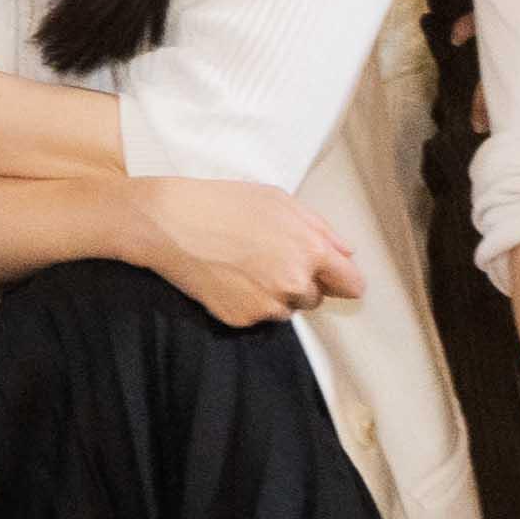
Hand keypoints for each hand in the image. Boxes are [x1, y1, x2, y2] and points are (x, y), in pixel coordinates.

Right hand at [127, 174, 365, 330]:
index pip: (352, 285)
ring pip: (285, 308)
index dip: (341, 278)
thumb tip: (345, 253)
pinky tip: (227, 277)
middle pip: (316, 298)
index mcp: (311, 252)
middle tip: (268, 258)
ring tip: (243, 266)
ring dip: (274, 294)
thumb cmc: (222, 203)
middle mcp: (295, 285)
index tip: (331, 277)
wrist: (167, 222)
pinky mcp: (241, 319)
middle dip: (300, 282)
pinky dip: (246, 301)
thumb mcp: (279, 200)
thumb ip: (321, 229)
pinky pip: (257, 316)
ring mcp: (267, 306)